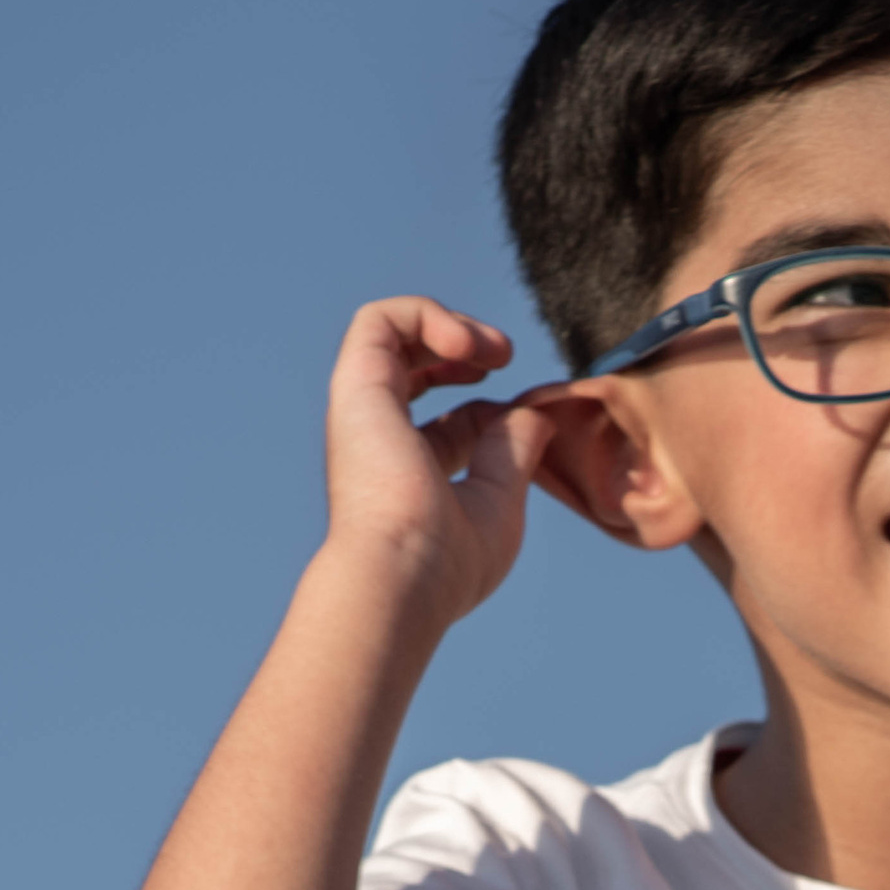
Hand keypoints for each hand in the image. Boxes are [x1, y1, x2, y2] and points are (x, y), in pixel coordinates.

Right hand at [320, 299, 549, 627]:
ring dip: (449, 323)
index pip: (454, 424)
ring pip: (392, 334)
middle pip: (415, 367)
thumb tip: (533, 415)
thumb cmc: (448, 561)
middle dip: (465, 348)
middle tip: (505, 357)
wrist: (403, 575)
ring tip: (491, 349)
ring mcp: (365, 410)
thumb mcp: (499, 502)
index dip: (495, 412)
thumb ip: (514, 454)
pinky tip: (464, 344)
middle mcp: (381, 438)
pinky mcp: (357, 385)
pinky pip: (378, 319)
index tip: (527, 424)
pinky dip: (426, 314)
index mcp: (412, 474)